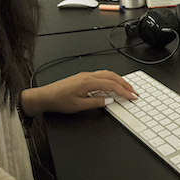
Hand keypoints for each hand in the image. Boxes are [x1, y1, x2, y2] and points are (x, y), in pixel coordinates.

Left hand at [20, 70, 137, 116]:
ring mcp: (86, 75)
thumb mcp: (79, 106)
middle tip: (134, 91)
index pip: (112, 85)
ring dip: (118, 80)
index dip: (124, 91)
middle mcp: (88, 75)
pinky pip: (101, 75)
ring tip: (126, 87)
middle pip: (112, 76)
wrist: (45, 96)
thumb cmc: (58, 101)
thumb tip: (109, 100)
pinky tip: (112, 85)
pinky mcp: (83, 77)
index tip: (132, 96)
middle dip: (125, 83)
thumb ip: (96, 102)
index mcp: (88, 82)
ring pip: (107, 74)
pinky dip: (111, 79)